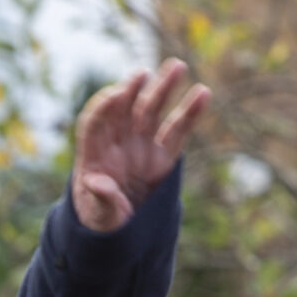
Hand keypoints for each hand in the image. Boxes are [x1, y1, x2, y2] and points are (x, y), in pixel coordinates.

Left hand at [71, 59, 211, 232]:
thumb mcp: (98, 216)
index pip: (95, 124)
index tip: (114, 95)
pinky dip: (190, 112)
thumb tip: (97, 183)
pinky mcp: (164, 156)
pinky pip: (178, 130)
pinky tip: (203, 94)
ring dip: (163, 89)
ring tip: (178, 67)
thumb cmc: (101, 221)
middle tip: (144, 74)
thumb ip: (100, 200)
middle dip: (132, 91)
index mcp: (94, 156)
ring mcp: (141, 146)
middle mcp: (117, 144)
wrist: (121, 229)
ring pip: (151, 112)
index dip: (102, 108)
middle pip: (123, 110)